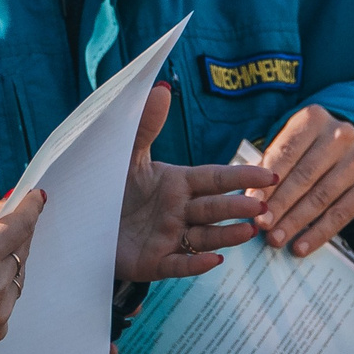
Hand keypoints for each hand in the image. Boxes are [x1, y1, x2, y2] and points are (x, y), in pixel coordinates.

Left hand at [119, 84, 276, 282]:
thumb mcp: (127, 156)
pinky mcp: (155, 262)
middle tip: (261, 206)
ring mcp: (170, 238)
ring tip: (250, 231)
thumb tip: (162, 87)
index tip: (269, 175)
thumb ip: (146, 126)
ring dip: (227, 235)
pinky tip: (214, 261)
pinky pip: (178, 265)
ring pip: (204, 237)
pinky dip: (195, 264)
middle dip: (237, 207)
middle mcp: (180, 211)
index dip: (242, 177)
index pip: (216, 178)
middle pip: (213, 208)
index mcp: (179, 184)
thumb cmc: (111, 188)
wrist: (84, 223)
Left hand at [252, 104, 353, 255]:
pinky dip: (318, 233)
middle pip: (304, 176)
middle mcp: (341, 135)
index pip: (286, 152)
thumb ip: (269, 168)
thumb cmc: (306, 151)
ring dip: (296, 222)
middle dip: (280, 204)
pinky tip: (301, 247)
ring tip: (276, 239)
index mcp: (314, 119)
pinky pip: (341, 214)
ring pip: (322, 197)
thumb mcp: (288, 147)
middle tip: (262, 226)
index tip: (250, 203)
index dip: (267, 180)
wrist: (348, 150)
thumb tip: (249, 200)